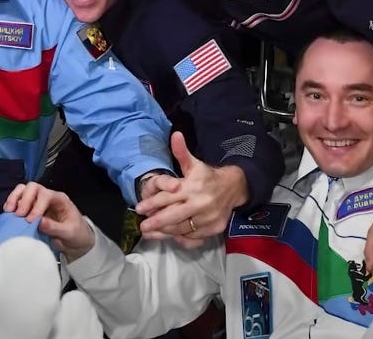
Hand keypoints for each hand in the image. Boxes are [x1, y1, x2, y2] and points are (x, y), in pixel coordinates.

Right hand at [3, 182, 94, 261]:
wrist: (76, 241)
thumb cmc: (76, 234)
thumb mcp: (69, 232)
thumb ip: (54, 227)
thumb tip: (38, 222)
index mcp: (60, 200)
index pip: (46, 195)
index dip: (36, 205)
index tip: (31, 220)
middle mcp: (47, 197)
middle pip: (32, 187)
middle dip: (24, 199)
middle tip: (19, 215)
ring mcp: (38, 202)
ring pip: (23, 190)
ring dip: (14, 198)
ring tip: (9, 211)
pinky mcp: (30, 209)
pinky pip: (18, 200)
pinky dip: (12, 204)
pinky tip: (8, 214)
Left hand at [135, 132, 248, 247]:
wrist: (234, 187)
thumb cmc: (207, 176)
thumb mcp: (194, 163)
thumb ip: (181, 152)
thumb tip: (175, 134)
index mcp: (192, 187)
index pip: (167, 198)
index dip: (152, 204)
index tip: (138, 208)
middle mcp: (200, 204)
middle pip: (173, 216)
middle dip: (156, 222)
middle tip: (142, 226)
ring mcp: (207, 218)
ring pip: (182, 228)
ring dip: (165, 232)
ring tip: (151, 233)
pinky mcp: (213, 229)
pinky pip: (194, 237)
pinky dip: (181, 238)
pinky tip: (169, 237)